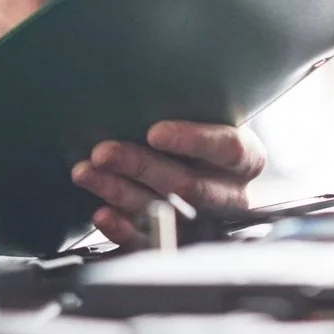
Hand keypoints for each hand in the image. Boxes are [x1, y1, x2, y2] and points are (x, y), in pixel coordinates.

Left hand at [71, 121, 266, 246]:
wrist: (201, 159)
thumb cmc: (200, 128)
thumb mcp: (205, 112)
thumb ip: (188, 107)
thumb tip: (146, 91)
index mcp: (247, 158)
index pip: (228, 149)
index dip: (192, 140)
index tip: (154, 132)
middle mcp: (230, 193)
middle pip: (188, 184)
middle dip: (141, 166)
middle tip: (104, 152)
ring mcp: (205, 221)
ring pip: (163, 209)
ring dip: (119, 191)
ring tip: (87, 173)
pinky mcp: (178, 242)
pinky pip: (150, 242)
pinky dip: (122, 228)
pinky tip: (102, 213)